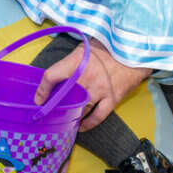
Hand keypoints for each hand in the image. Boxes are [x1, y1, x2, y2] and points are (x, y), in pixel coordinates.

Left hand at [34, 38, 150, 129]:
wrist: (134, 49)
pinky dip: (88, 124)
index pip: (51, 76)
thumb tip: (58, 75)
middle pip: (64, 97)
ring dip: (71, 116)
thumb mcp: (85, 48)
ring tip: (64, 121)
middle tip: (50, 113)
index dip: (42, 89)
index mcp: (76, 62)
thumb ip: (71, 61)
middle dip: (55, 107)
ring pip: (80, 110)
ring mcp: (99, 89)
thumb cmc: (108, 46)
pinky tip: (81, 126)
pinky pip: (97, 117)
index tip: (39, 99)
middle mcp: (85, 77)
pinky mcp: (113, 98)